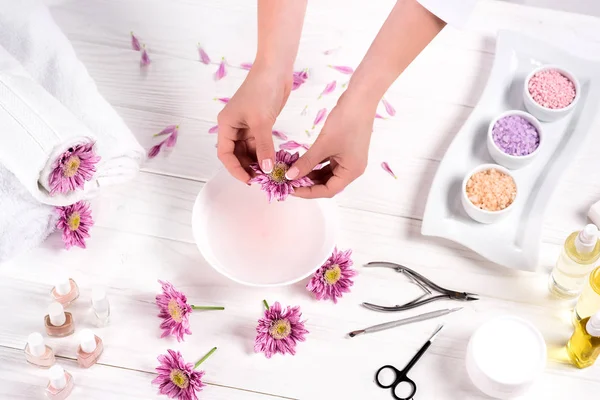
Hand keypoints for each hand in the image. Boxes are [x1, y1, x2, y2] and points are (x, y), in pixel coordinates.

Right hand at [217, 64, 291, 182]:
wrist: (276, 69)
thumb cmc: (262, 91)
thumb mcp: (262, 122)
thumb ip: (264, 147)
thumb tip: (267, 169)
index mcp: (226, 125)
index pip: (225, 154)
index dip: (235, 169)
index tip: (249, 180)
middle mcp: (233, 127)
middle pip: (236, 154)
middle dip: (247, 167)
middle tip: (262, 179)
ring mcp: (246, 126)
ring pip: (248, 150)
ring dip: (257, 161)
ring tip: (270, 172)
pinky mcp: (259, 124)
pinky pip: (259, 144)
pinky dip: (265, 153)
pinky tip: (274, 161)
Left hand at [288, 90, 375, 197]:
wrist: (360, 99)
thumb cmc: (346, 122)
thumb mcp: (323, 145)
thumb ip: (306, 162)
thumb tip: (290, 176)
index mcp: (351, 172)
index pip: (328, 190)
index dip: (309, 192)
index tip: (291, 189)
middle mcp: (351, 169)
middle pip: (327, 184)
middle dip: (308, 184)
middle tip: (289, 181)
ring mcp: (348, 160)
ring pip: (326, 174)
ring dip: (310, 174)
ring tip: (292, 172)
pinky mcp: (344, 150)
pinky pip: (327, 163)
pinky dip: (315, 164)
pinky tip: (301, 162)